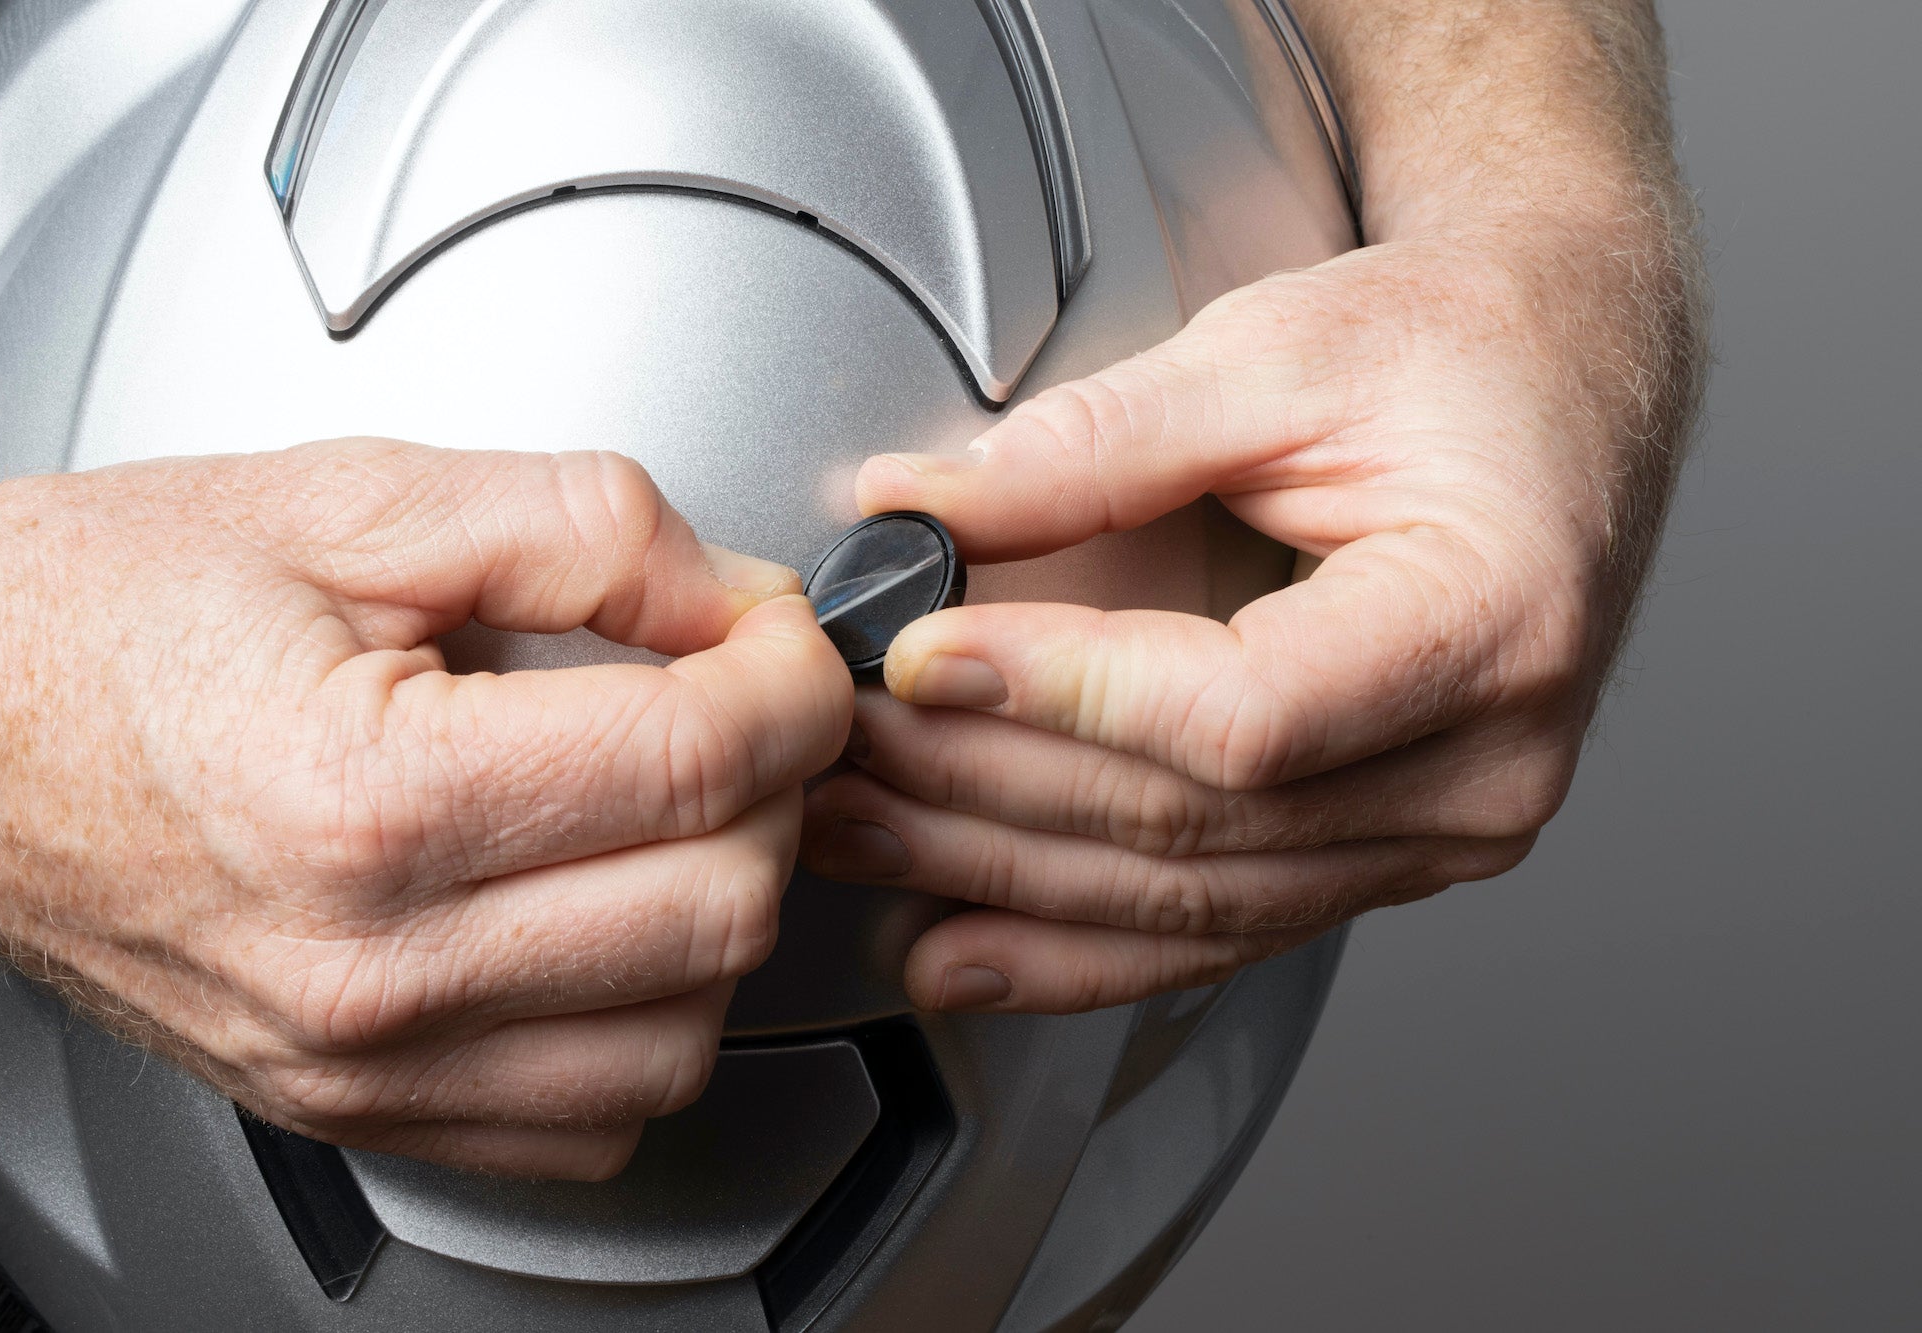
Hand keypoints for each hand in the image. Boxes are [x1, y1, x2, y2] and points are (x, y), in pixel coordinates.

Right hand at [0, 441, 850, 1177]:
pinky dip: (646, 1018)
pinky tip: (606, 915)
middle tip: (734, 700)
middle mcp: (372, 968)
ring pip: (684, 1034)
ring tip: (670, 804)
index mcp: (371, 800)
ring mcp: (363, 1062)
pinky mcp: (358, 1107)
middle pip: (722, 908)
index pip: (699, 765)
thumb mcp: (353, 501)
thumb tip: (734, 595)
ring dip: (722, 906)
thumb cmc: (107, 616)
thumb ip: (582, 530)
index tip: (782, 639)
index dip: (793, 681)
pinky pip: (593, 1117)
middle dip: (777, 784)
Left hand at [801, 216, 1699, 1013]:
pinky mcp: (1387, 850)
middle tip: (841, 746)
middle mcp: (1486, 759)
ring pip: (1190, 899)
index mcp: (1491, 618)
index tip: (918, 657)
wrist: (1564, 380)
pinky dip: (1081, 945)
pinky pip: (1220, 926)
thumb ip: (1096, 443)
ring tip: (862, 837)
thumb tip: (922, 505)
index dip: (1061, 696)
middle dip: (988, 787)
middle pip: (1195, 822)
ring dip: (1003, 878)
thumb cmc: (1461, 351)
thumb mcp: (1279, 352)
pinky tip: (968, 950)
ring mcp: (1443, 826)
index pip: (1241, 713)